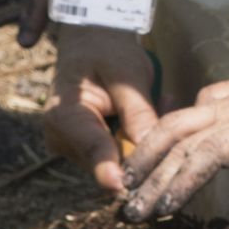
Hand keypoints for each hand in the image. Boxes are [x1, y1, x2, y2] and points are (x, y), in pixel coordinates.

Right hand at [41, 26, 160, 195]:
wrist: (91, 42)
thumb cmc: (108, 51)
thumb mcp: (128, 74)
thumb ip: (138, 111)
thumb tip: (148, 148)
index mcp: (63, 114)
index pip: (91, 147)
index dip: (110, 168)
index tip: (123, 187)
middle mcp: (60, 138)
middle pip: (108, 162)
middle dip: (142, 146)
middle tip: (167, 104)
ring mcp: (71, 148)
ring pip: (117, 162)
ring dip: (142, 140)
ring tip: (159, 100)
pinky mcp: (85, 151)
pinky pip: (118, 156)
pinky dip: (136, 139)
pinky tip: (145, 112)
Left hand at [118, 55, 228, 222]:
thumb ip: (220, 100)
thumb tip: (192, 110)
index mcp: (222, 105)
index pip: (171, 125)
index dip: (143, 153)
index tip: (125, 182)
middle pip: (180, 143)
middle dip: (151, 177)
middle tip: (130, 212)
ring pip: (209, 153)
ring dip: (183, 182)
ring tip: (164, 211)